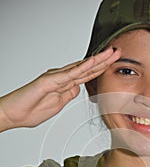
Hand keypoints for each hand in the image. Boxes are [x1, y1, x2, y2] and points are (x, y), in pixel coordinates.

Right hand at [0, 47, 120, 131]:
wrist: (15, 114)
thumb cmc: (31, 110)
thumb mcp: (58, 105)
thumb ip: (68, 95)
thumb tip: (77, 89)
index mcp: (65, 85)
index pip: (88, 75)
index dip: (102, 69)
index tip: (115, 63)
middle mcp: (62, 78)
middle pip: (87, 68)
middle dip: (104, 61)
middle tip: (118, 52)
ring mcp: (56, 78)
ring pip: (81, 67)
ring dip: (97, 60)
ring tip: (111, 53)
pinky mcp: (49, 81)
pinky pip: (69, 74)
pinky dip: (82, 68)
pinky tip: (93, 62)